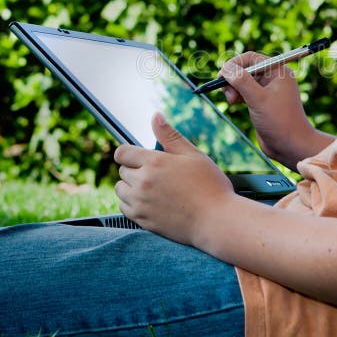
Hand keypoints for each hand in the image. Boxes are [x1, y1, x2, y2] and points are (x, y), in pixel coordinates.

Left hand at [114, 112, 234, 244]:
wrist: (216, 220)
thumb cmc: (210, 186)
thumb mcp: (193, 155)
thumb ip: (170, 136)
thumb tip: (156, 116)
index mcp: (154, 163)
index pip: (122, 152)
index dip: (129, 152)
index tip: (138, 156)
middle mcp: (142, 183)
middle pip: (122, 171)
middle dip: (135, 169)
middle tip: (157, 174)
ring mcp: (141, 203)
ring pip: (120, 190)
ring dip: (131, 187)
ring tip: (152, 188)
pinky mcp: (143, 220)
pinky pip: (124, 208)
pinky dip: (132, 204)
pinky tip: (150, 202)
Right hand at [220, 52, 333, 170]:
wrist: (291, 146)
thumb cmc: (280, 122)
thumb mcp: (258, 99)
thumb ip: (242, 81)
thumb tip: (226, 68)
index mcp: (278, 71)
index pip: (251, 58)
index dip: (234, 64)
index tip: (222, 75)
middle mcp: (273, 78)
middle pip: (245, 68)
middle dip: (233, 78)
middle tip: (227, 93)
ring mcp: (267, 90)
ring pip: (243, 81)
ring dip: (233, 88)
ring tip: (232, 101)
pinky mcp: (262, 102)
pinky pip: (245, 92)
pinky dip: (237, 95)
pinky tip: (235, 102)